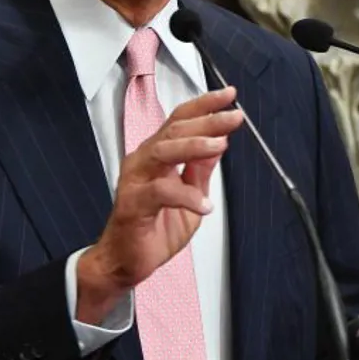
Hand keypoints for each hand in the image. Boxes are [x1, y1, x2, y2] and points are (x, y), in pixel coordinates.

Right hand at [76, 86, 243, 322]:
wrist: (125, 262)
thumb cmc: (152, 230)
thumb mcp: (189, 197)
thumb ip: (200, 171)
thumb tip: (218, 143)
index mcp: (156, 156)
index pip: (180, 121)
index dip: (204, 106)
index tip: (229, 97)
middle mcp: (144, 161)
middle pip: (175, 130)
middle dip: (207, 121)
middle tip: (232, 118)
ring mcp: (135, 181)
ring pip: (164, 151)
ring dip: (194, 146)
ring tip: (220, 145)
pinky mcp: (132, 204)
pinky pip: (160, 192)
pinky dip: (186, 196)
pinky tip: (204, 204)